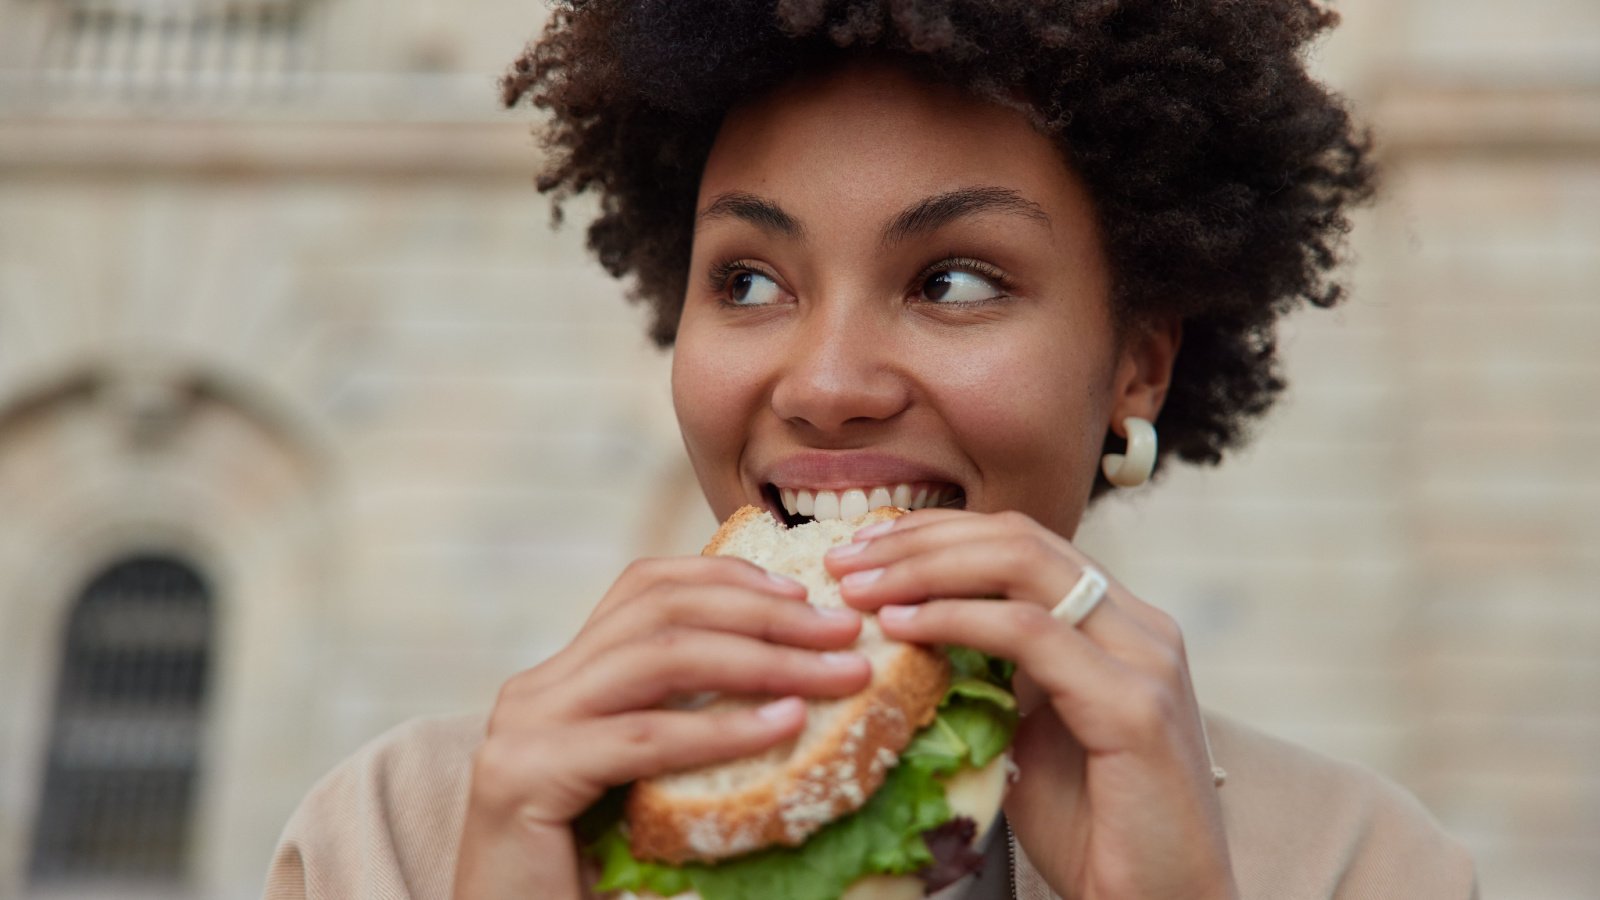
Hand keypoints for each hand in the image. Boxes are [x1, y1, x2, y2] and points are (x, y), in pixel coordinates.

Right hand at [452, 556, 871, 899]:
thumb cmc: (590, 881)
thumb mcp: (648, 788)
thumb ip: (688, 731)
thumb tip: (796, 693)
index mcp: (564, 681)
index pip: (646, 590)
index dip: (727, 577)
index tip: (803, 593)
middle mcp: (536, 690)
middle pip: (660, 610)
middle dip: (764, 613)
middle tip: (843, 630)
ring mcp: (523, 729)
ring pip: (659, 657)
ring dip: (763, 659)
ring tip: (836, 673)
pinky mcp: (523, 777)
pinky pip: (644, 738)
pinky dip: (723, 728)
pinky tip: (785, 725)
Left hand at [825, 509, 1235, 899]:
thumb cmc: (1093, 831)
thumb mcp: (1028, 730)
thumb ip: (993, 673)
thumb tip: (910, 631)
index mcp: (1118, 623)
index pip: (1019, 541)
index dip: (936, 533)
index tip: (862, 547)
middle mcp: (1140, 625)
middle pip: (1017, 539)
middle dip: (920, 540)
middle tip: (845, 559)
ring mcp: (1145, 658)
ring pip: (1022, 568)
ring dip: (926, 569)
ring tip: (858, 586)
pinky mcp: (1135, 705)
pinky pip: (1030, 634)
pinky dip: (956, 620)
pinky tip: (902, 626)